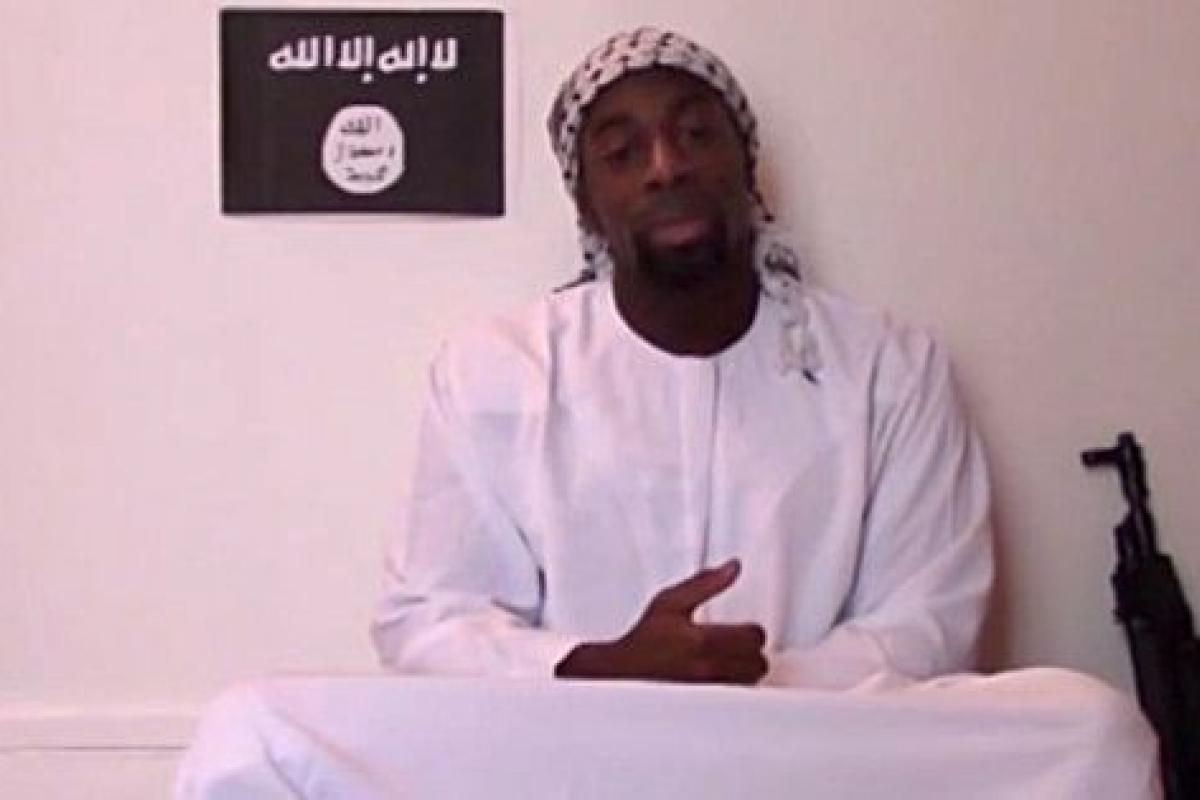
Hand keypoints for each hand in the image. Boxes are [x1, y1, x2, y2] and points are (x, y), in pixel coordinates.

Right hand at [554, 559, 767, 684]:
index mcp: (703, 640)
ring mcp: (709, 691)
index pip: (753, 636)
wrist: (620, 673)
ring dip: (746, 670)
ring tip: (729, 662)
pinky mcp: (706, 707)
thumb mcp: (670, 602)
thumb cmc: (642, 641)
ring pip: (751, 681)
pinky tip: (721, 679)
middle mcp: (709, 668)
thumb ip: (705, 583)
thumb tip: (732, 568)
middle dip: (751, 651)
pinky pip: (737, 698)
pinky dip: (735, 687)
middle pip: (758, 661)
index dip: (750, 630)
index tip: (741, 629)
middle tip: (737, 645)